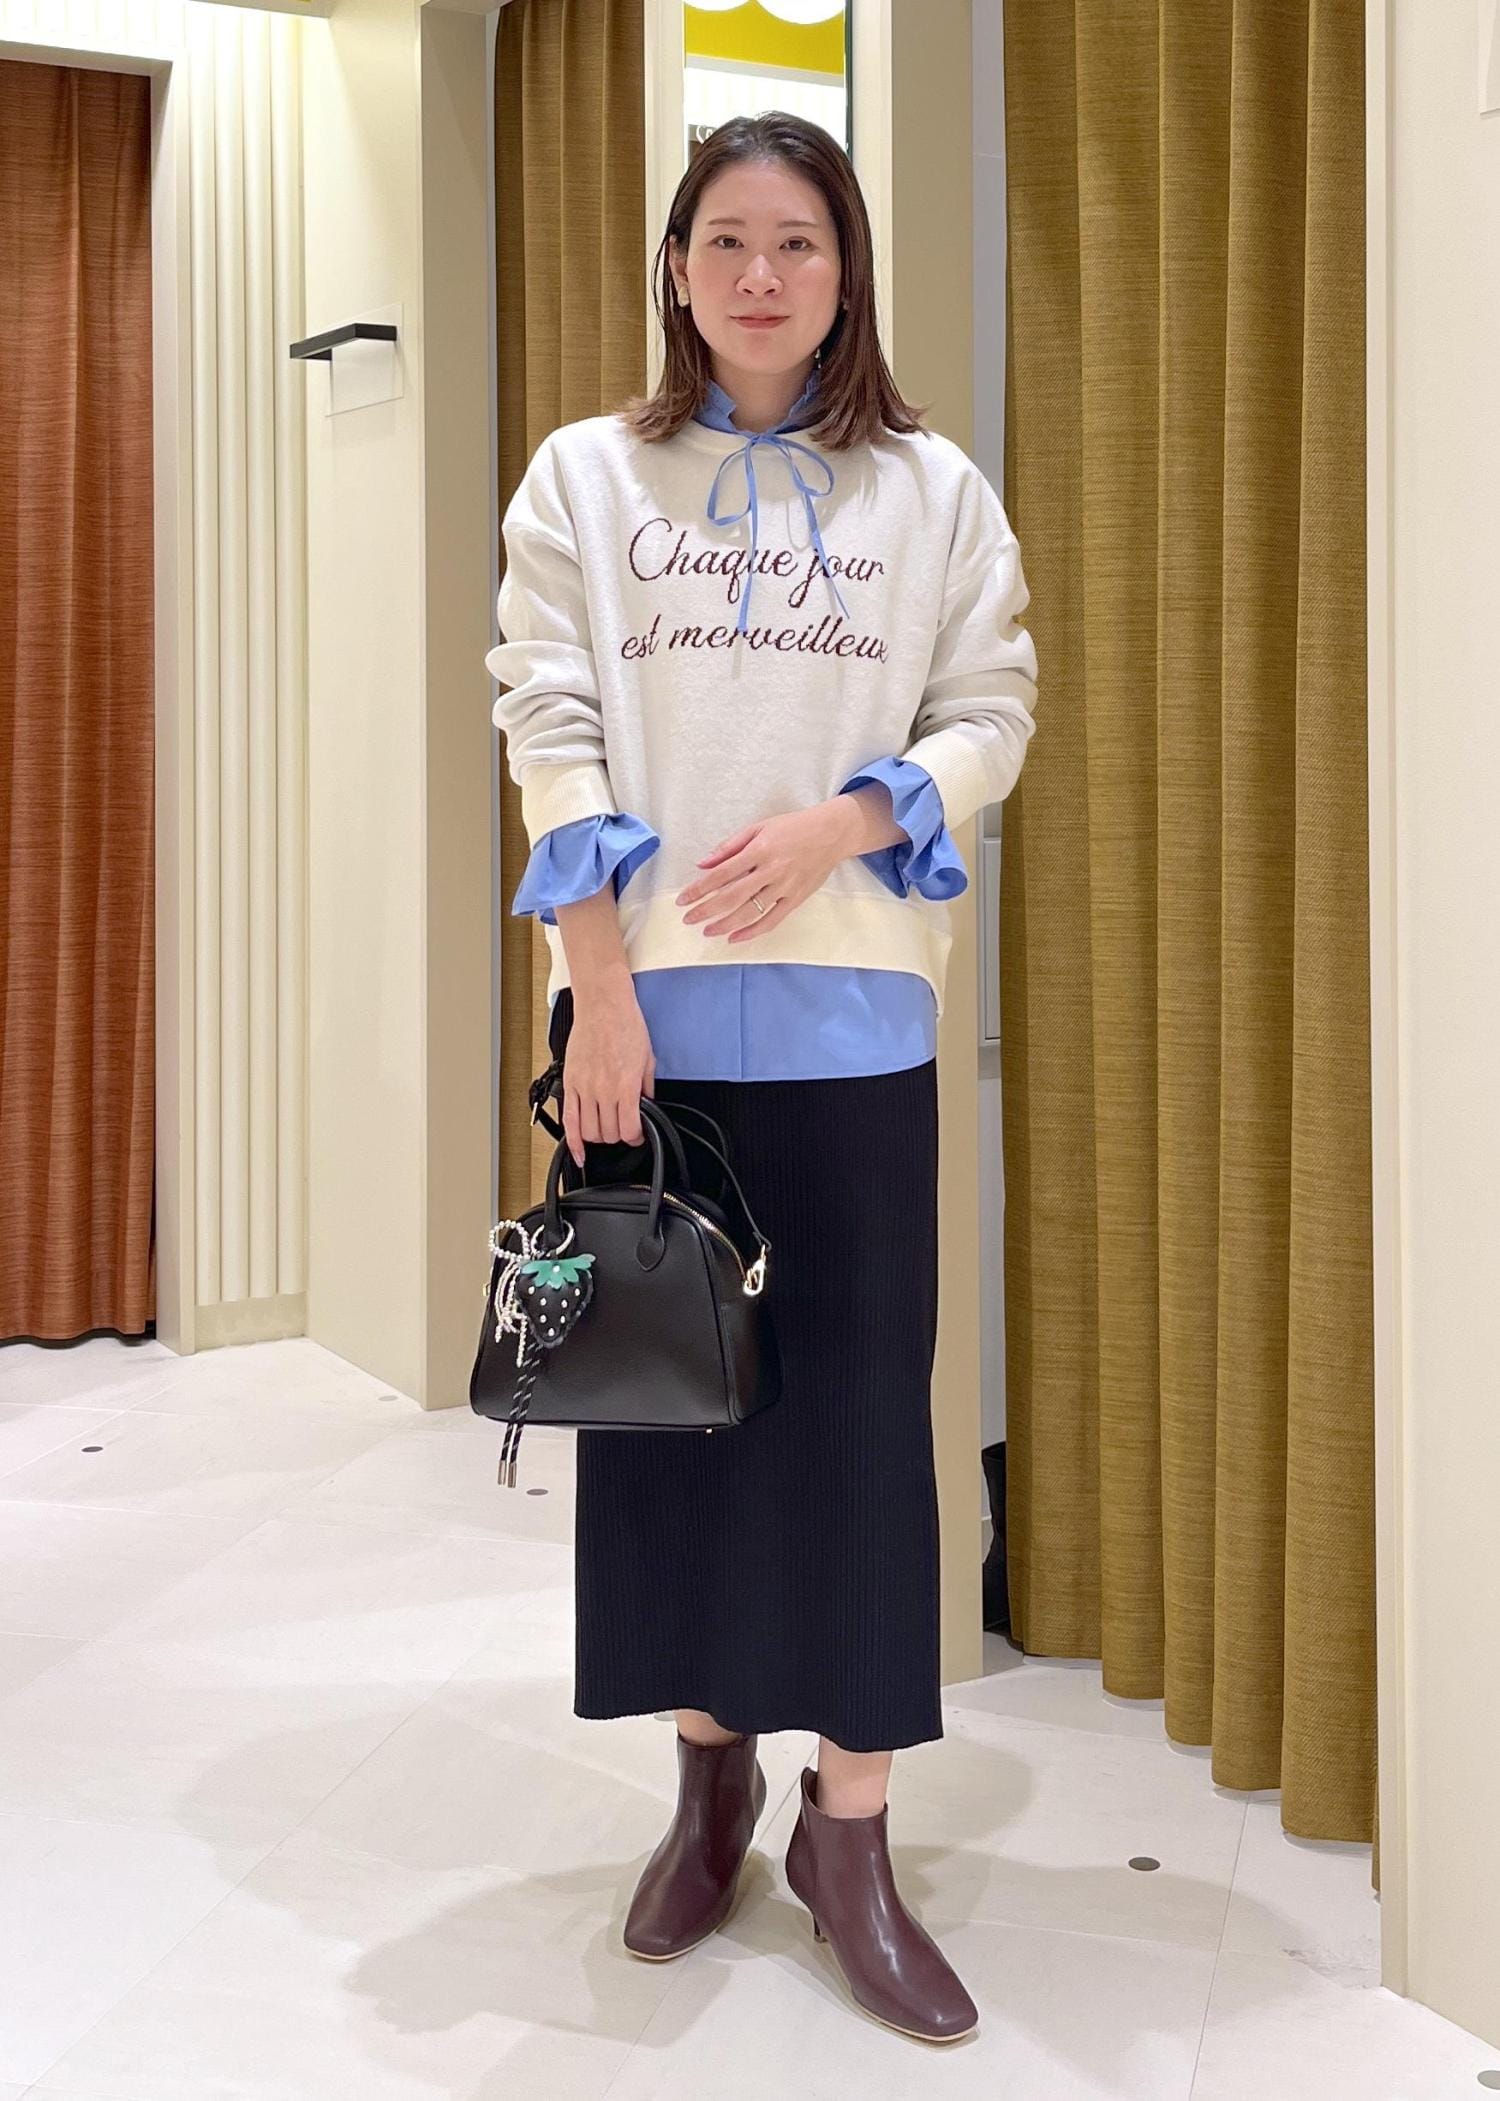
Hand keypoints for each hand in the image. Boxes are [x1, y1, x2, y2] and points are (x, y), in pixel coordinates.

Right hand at [560, 977, 654, 1167]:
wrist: (604, 1005)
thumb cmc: (625, 1024)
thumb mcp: (648, 1058)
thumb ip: (647, 1087)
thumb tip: (647, 1106)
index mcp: (626, 1085)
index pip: (630, 1129)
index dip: (636, 1138)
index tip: (637, 1136)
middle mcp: (604, 1090)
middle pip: (609, 1134)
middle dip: (618, 1136)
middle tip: (622, 1128)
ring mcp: (584, 1087)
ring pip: (589, 1131)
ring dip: (599, 1136)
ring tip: (605, 1129)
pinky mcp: (570, 1082)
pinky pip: (568, 1120)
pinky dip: (573, 1142)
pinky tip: (578, 1152)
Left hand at [675, 801, 861, 942]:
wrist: (832, 833)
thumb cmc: (792, 827)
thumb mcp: (758, 828)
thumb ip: (729, 847)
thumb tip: (702, 864)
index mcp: (759, 850)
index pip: (721, 874)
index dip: (699, 889)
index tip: (682, 899)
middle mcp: (771, 870)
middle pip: (732, 896)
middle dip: (706, 910)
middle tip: (688, 919)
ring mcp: (785, 887)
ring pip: (750, 912)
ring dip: (725, 924)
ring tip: (707, 931)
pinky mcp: (796, 899)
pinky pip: (772, 920)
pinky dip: (752, 931)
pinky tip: (734, 937)